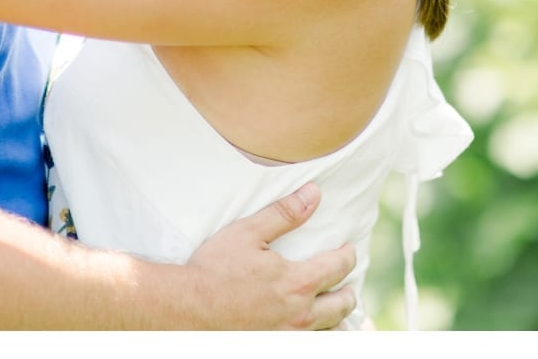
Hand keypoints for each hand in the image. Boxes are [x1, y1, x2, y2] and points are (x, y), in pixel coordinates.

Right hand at [184, 182, 357, 329]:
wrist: (188, 309)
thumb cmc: (215, 269)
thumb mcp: (247, 232)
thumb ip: (284, 213)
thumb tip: (314, 194)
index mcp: (298, 282)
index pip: (338, 267)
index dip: (347, 256)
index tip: (347, 249)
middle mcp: (300, 315)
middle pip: (342, 305)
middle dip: (348, 290)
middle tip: (346, 283)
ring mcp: (289, 336)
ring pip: (331, 332)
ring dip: (338, 319)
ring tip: (334, 309)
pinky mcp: (277, 347)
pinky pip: (311, 345)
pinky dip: (320, 336)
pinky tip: (315, 330)